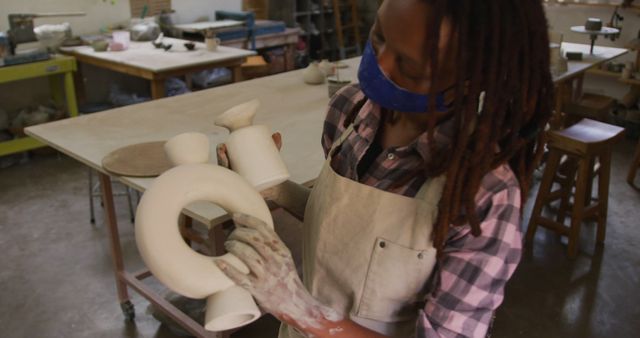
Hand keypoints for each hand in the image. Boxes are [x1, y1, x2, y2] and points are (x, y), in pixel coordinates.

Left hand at [215, 213, 341, 330]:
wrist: (295, 303)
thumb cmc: (286, 278)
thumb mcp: (284, 258)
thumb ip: (271, 244)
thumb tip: (250, 228)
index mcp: (282, 251)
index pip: (264, 229)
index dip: (248, 219)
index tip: (235, 216)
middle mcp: (276, 261)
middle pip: (254, 239)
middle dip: (239, 233)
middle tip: (231, 234)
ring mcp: (266, 276)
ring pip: (248, 255)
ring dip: (234, 246)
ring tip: (227, 244)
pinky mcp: (257, 290)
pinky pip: (240, 278)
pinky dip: (228, 269)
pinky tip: (218, 262)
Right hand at [216, 133, 282, 200]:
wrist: (275, 188)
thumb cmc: (268, 170)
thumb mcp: (270, 158)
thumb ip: (274, 147)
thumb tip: (277, 134)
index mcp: (236, 165)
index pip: (224, 158)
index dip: (220, 152)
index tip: (223, 145)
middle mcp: (234, 175)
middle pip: (223, 167)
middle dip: (220, 159)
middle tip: (224, 152)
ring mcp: (238, 183)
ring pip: (227, 178)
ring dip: (223, 171)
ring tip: (226, 163)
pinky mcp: (244, 191)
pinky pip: (235, 190)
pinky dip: (230, 186)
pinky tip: (227, 182)